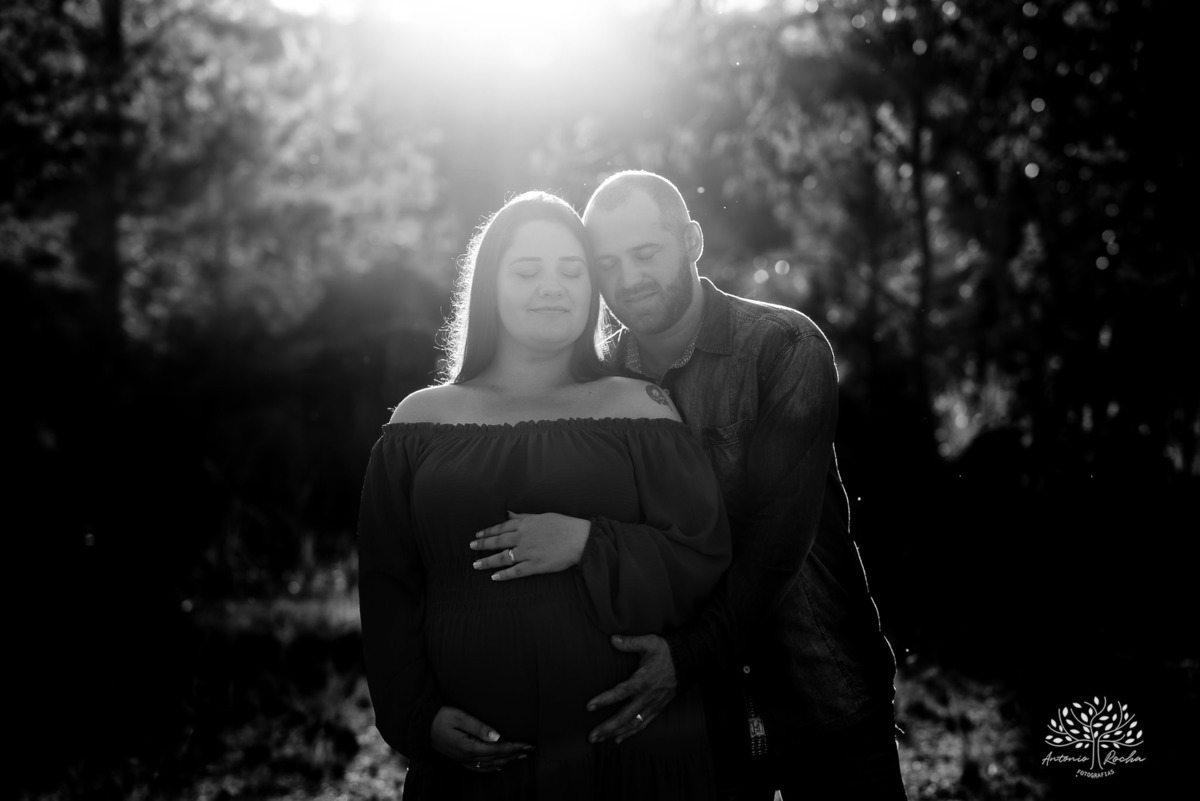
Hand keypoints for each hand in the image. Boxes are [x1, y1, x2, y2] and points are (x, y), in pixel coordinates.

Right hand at [430, 706, 533, 771]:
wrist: (421, 725)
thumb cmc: (440, 717)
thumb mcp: (460, 717)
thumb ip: (479, 727)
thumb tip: (497, 736)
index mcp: (469, 747)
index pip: (499, 748)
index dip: (515, 746)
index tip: (528, 743)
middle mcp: (468, 757)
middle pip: (497, 758)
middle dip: (515, 754)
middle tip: (530, 749)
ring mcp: (463, 760)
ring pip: (490, 764)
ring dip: (507, 760)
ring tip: (521, 756)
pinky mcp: (459, 759)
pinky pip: (479, 768)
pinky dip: (492, 768)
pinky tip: (499, 766)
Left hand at [471, 511, 590, 580]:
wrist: (580, 539)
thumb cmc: (564, 525)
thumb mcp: (542, 516)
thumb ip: (523, 516)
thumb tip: (508, 513)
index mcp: (525, 524)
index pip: (501, 528)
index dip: (488, 532)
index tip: (477, 535)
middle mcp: (523, 538)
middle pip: (498, 542)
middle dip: (482, 545)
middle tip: (471, 548)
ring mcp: (528, 552)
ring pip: (503, 557)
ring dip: (488, 562)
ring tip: (476, 565)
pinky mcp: (535, 566)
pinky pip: (516, 571)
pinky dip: (504, 575)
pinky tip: (494, 577)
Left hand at [585, 634, 677, 744]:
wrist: (687, 660)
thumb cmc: (666, 650)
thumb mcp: (649, 642)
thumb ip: (630, 642)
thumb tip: (612, 639)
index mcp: (642, 680)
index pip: (620, 693)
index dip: (604, 700)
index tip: (589, 707)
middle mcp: (647, 696)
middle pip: (625, 716)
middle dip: (607, 727)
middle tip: (591, 736)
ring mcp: (653, 704)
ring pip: (633, 724)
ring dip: (616, 733)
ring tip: (600, 740)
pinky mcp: (658, 707)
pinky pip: (643, 723)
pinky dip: (631, 733)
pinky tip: (619, 738)